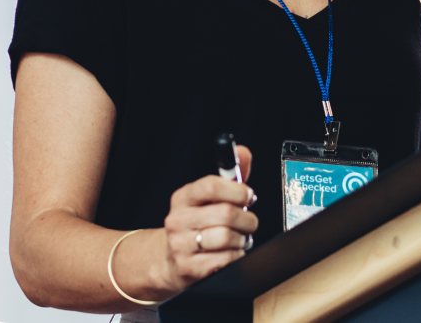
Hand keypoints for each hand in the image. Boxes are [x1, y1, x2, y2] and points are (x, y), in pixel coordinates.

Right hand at [161, 145, 258, 287]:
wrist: (171, 261)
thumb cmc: (199, 223)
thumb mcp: (210, 197)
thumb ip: (231, 174)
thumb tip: (244, 152)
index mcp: (183, 198)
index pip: (211, 186)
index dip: (237, 190)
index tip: (249, 196)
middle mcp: (178, 220)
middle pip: (224, 213)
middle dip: (247, 218)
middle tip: (249, 222)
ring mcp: (180, 246)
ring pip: (226, 237)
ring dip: (242, 238)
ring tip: (241, 237)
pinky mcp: (188, 269)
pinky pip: (225, 260)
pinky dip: (236, 255)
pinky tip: (232, 252)